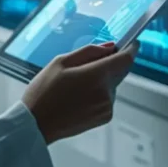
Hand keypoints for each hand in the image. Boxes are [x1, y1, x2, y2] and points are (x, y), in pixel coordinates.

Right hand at [22, 41, 139, 144]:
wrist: (36, 124)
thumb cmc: (44, 92)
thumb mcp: (60, 62)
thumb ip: (89, 51)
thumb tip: (110, 47)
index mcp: (97, 75)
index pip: (126, 59)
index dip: (130, 48)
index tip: (130, 43)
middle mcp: (107, 92)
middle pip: (120, 71)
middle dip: (109, 64)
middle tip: (85, 65)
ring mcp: (107, 107)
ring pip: (113, 84)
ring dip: (102, 80)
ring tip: (76, 85)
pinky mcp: (105, 117)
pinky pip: (108, 98)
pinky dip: (99, 93)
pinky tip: (79, 97)